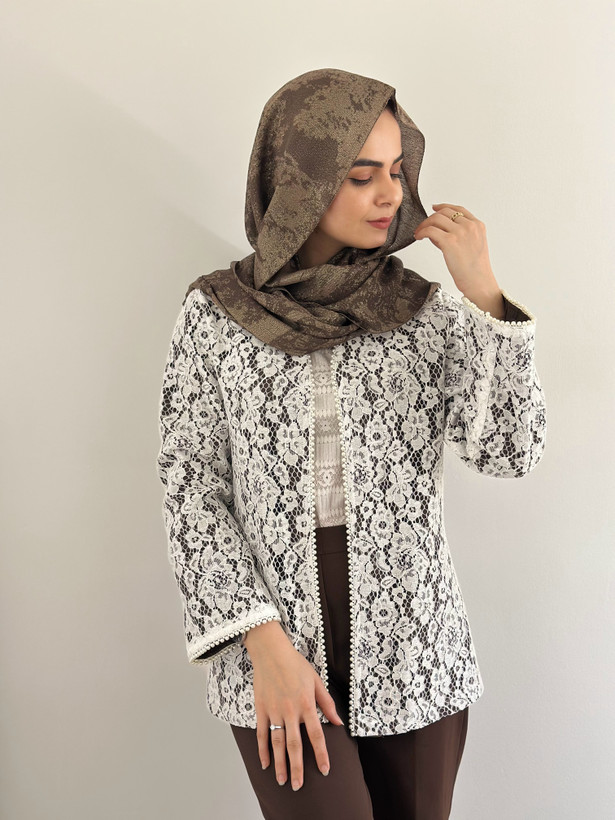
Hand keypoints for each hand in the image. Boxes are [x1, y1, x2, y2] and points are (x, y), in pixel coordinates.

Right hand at [245, 622, 343, 790]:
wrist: (271, 651)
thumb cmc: (295, 664)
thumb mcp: (316, 680)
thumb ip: (327, 703)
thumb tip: (338, 723)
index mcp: (307, 704)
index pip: (316, 735)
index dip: (321, 754)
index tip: (324, 770)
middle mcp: (291, 711)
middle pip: (295, 745)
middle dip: (297, 768)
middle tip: (298, 786)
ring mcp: (274, 711)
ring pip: (277, 743)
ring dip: (279, 763)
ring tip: (282, 780)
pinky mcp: (261, 709)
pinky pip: (261, 733)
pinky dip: (262, 749)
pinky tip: (265, 763)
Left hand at [414, 203, 504, 315]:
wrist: (479, 282)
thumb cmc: (475, 270)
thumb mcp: (474, 245)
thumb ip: (460, 234)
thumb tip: (437, 230)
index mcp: (478, 225)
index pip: (458, 209)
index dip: (444, 207)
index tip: (434, 208)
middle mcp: (469, 226)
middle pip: (445, 212)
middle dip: (431, 217)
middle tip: (422, 226)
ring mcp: (460, 232)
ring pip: (436, 219)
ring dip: (424, 224)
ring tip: (419, 233)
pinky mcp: (450, 242)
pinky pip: (430, 230)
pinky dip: (421, 232)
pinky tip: (419, 237)